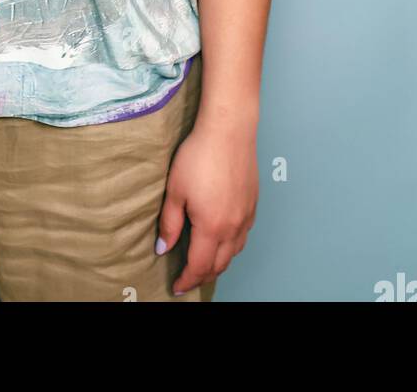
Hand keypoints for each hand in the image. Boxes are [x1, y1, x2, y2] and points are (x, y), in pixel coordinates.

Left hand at [156, 113, 258, 294]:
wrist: (228, 130)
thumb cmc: (199, 155)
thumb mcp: (175, 190)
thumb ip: (169, 223)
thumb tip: (163, 248)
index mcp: (211, 227)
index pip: (199, 266)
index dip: (187, 280)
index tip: (177, 286)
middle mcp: (233, 227)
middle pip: (219, 265)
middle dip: (203, 276)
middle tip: (189, 278)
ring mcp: (246, 217)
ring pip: (234, 252)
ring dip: (219, 263)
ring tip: (204, 263)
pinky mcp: (253, 204)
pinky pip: (243, 236)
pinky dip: (232, 246)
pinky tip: (223, 239)